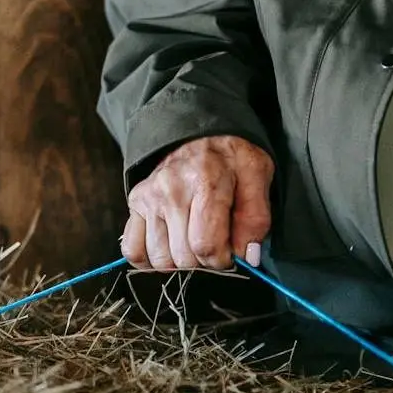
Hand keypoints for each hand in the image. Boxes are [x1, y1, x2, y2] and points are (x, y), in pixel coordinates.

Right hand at [122, 135, 273, 271]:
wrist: (200, 130)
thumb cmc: (232, 156)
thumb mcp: (258, 175)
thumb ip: (256, 217)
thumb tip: (247, 257)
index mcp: (205, 181)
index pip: (206, 245)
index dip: (223, 259)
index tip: (230, 252)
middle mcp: (171, 189)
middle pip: (183, 257)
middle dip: (204, 261)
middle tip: (214, 243)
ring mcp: (149, 196)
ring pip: (159, 259)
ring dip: (180, 261)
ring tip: (193, 240)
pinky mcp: (135, 202)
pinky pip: (134, 251)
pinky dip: (151, 258)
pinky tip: (170, 245)